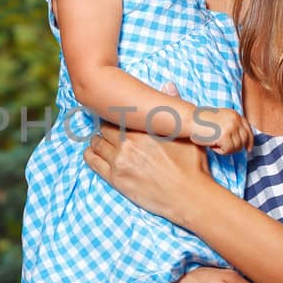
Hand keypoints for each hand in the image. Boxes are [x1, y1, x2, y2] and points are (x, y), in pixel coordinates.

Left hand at [85, 115, 212, 221]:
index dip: (117, 114)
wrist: (190, 196)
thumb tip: (168, 85)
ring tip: (102, 141)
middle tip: (108, 129)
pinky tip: (93, 153)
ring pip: (96, 143)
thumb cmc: (192, 166)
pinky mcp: (115, 178)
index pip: (119, 114)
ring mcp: (119, 161)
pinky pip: (92, 162)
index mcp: (143, 129)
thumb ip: (174, 107)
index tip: (116, 114)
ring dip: (98, 141)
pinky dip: (90, 155)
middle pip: (105, 127)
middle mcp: (128, 142)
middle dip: (106, 127)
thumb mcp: (185, 134)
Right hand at [190, 107, 251, 154]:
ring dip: (225, 149)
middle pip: (244, 141)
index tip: (249, 150)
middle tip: (222, 148)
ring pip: (236, 147)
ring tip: (214, 143)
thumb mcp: (221, 120)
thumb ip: (231, 126)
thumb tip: (241, 142)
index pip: (248, 130)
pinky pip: (227, 150)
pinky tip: (212, 145)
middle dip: (235, 147)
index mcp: (235, 115)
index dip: (249, 141)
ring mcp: (231, 127)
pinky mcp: (225, 135)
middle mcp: (236, 120)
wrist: (190, 120)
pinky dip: (219, 151)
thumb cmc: (201, 122)